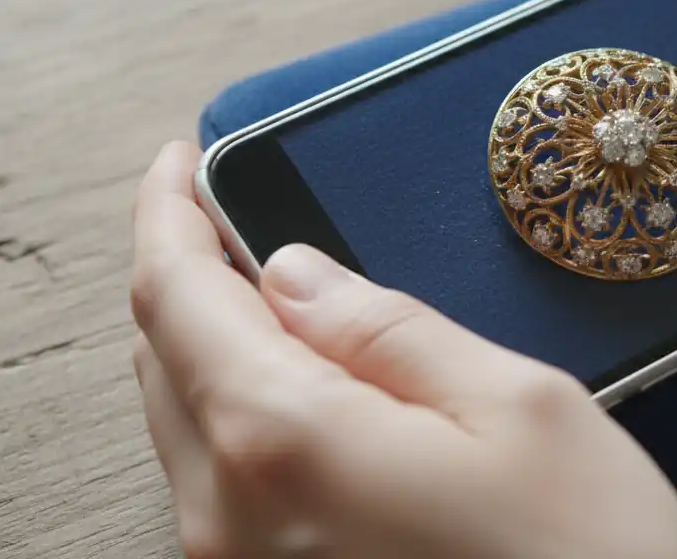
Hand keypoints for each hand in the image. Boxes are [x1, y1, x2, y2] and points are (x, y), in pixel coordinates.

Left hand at [130, 142, 676, 558]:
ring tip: (269, 291)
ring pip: (182, 418)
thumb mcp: (515, 406)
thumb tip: (293, 276)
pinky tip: (297, 386)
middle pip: (161, 354)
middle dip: (185, 270)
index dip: (168, 211)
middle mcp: (230, 515)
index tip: (182, 160)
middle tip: (231, 213)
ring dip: (208, 339)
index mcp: (283, 440)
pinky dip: (233, 406)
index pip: (173, 293)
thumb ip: (386, 329)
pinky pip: (214, 478)